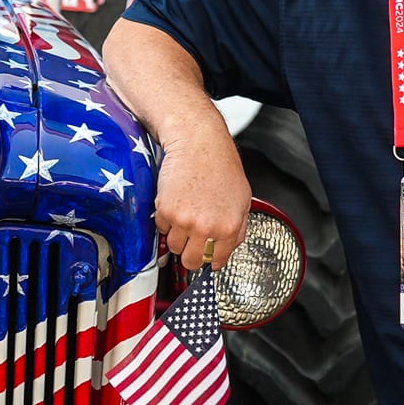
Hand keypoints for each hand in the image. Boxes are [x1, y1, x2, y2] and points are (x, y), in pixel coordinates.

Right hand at [150, 128, 250, 269]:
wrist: (198, 143)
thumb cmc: (220, 165)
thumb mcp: (242, 200)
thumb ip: (236, 230)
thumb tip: (223, 254)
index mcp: (229, 227)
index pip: (216, 260)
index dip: (208, 257)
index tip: (204, 253)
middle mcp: (208, 228)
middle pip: (190, 261)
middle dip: (189, 251)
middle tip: (190, 234)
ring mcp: (186, 221)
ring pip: (173, 246)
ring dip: (176, 233)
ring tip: (184, 210)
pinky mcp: (166, 211)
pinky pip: (161, 227)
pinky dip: (165, 217)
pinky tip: (175, 199)